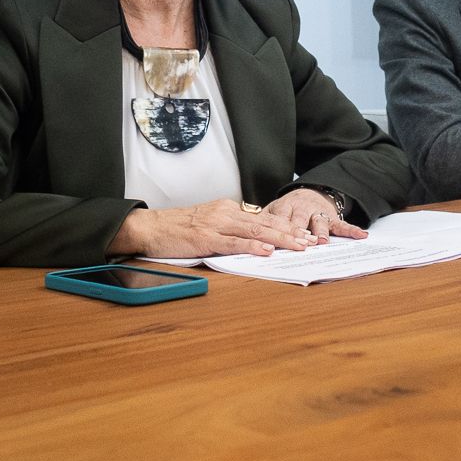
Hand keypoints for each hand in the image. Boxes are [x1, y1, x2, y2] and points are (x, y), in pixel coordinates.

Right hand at [114, 198, 318, 257]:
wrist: (150, 227)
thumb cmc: (177, 229)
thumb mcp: (207, 223)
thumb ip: (228, 229)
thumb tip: (251, 240)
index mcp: (227, 209)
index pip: (262, 217)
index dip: (285, 225)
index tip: (303, 232)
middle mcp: (225, 213)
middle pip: (265, 222)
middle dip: (290, 232)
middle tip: (310, 240)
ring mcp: (216, 225)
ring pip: (255, 231)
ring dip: (279, 239)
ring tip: (298, 245)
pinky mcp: (205, 239)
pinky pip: (233, 243)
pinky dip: (252, 246)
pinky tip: (266, 250)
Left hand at [266, 188, 367, 243]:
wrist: (310, 193)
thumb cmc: (289, 208)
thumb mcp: (274, 210)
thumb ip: (263, 222)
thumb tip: (247, 237)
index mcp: (284, 207)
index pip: (279, 220)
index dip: (277, 231)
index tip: (274, 243)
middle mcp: (301, 209)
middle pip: (299, 222)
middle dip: (299, 233)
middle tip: (299, 245)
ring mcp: (318, 212)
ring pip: (319, 222)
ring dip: (320, 232)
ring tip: (322, 242)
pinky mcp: (332, 216)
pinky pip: (342, 224)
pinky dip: (352, 230)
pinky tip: (361, 235)